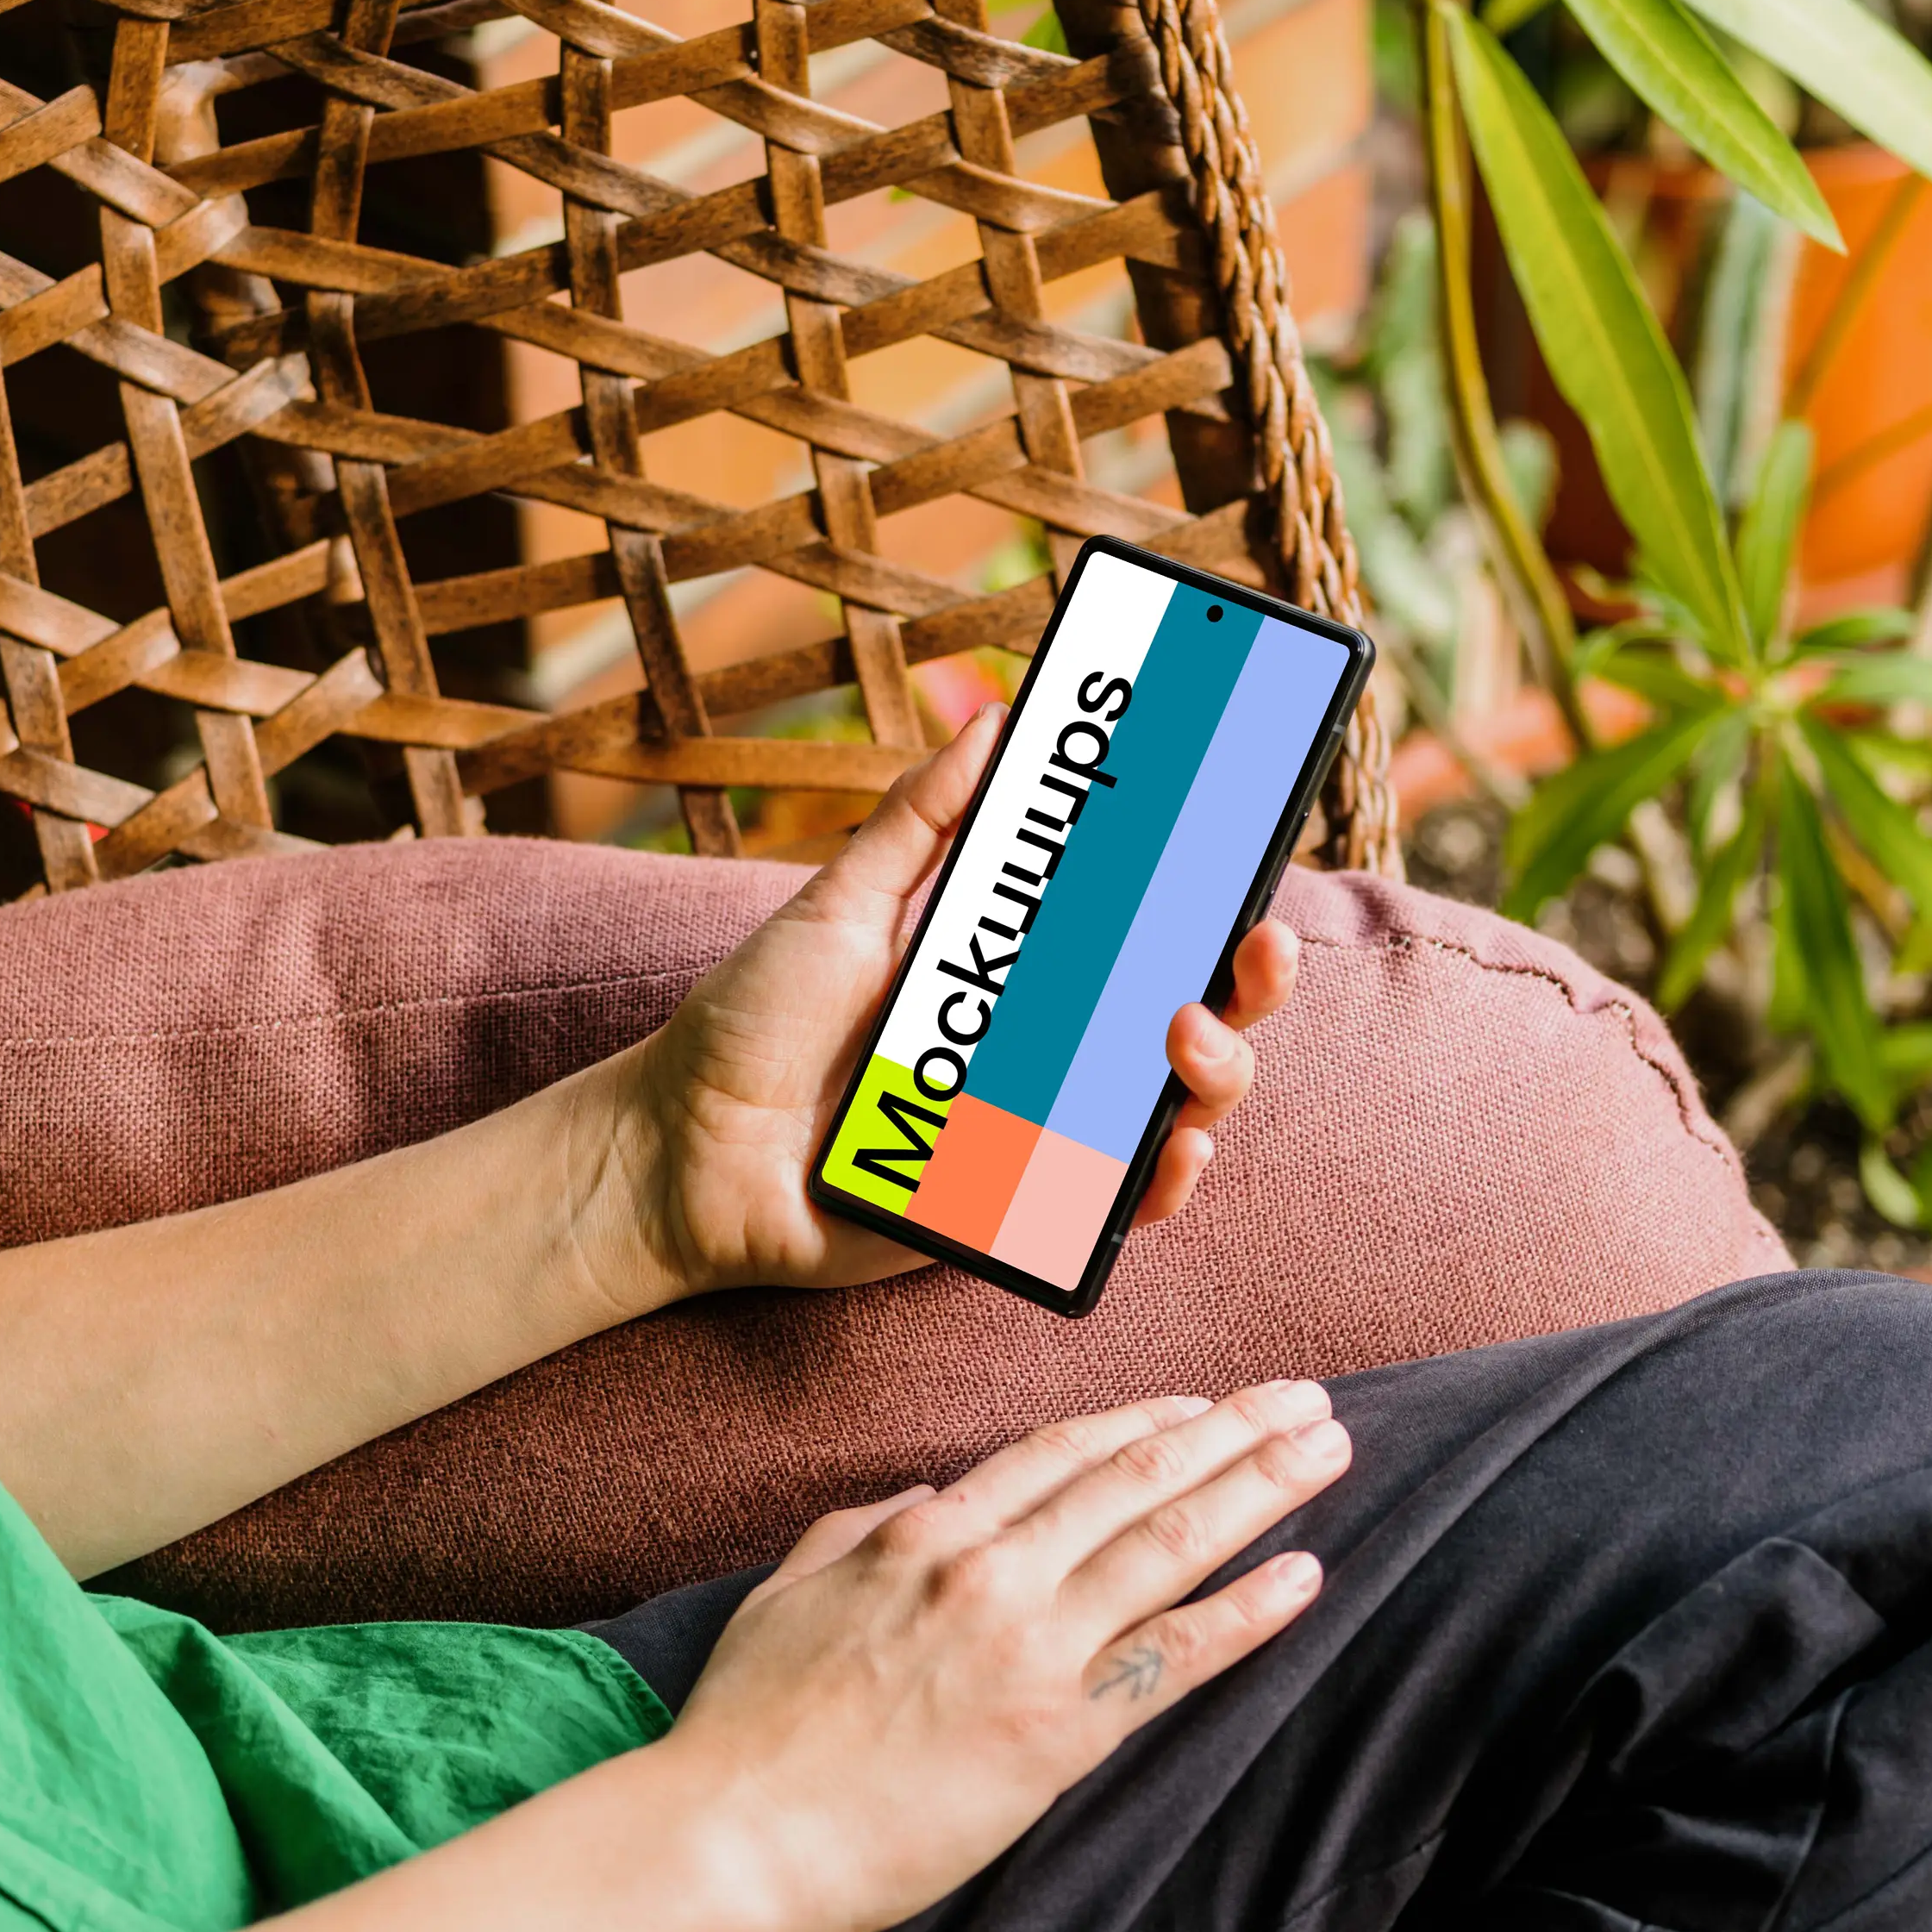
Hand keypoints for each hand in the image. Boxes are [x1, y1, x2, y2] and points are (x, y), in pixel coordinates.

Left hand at [610, 709, 1303, 1297]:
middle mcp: (1047, 1048)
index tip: (1248, 855)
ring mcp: (1041, 1131)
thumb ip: (919, 821)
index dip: (1214, 899)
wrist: (679, 1152)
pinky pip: (1116, 1203)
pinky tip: (1171, 1147)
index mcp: (1020, 969)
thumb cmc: (752, 1026)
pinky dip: (1161, 1179)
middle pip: (1194, 1015)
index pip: (1147, 930)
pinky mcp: (1016, 1210)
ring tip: (1182, 1040)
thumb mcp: (839, 906)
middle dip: (1251, 983)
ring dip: (1216, 1073)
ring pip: (1176, 1107)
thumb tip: (994, 720)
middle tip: (1252, 950)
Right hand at [660, 1386, 1347, 1931]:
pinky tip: (1306, 1574)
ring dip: (1261, 1489)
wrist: (730, 1835)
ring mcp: (1030, 1646)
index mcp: (925, 1533)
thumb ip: (857, 1534)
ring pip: (1170, 1543)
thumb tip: (924, 1497)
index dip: (1142, 1424)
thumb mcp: (787, 1594)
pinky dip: (1247, 1611)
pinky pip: (1174, 1657)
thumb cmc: (745, 1727)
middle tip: (1306, 1400)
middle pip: (1137, 1478)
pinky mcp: (1058, 1732)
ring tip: (1331, 1451)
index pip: (1060, 1455)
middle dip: (1232, 1432)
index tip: (1200, 1406)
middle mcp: (990, 1570)